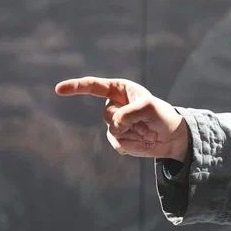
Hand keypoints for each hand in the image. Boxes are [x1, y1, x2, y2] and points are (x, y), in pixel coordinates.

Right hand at [54, 77, 189, 161]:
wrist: (171, 136)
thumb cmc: (161, 115)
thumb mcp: (149, 107)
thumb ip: (130, 112)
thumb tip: (115, 125)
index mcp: (119, 89)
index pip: (93, 86)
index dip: (75, 87)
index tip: (58, 89)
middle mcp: (113, 104)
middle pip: (107, 115)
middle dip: (126, 121)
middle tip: (146, 122)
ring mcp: (114, 123)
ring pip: (112, 130)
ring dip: (132, 133)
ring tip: (146, 131)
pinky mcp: (118, 138)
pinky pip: (116, 143)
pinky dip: (130, 144)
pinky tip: (141, 141)